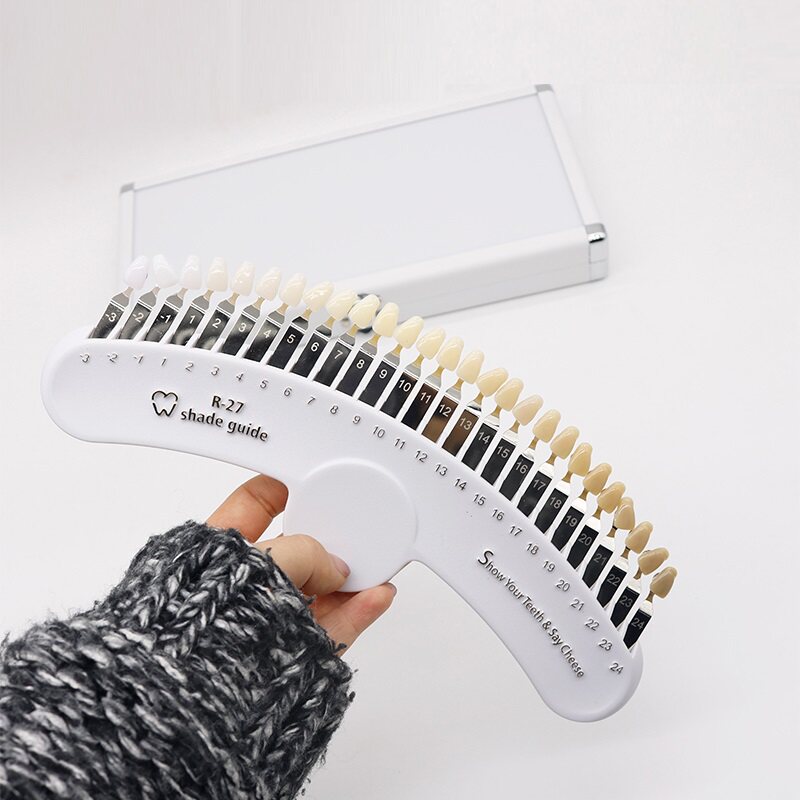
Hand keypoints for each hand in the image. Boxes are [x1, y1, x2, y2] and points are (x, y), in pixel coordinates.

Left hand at [208, 474, 396, 653]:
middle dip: (326, 538)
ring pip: (317, 591)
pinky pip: (333, 628)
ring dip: (350, 577)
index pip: (253, 505)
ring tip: (377, 562)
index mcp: (216, 553)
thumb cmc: (197, 626)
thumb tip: (334, 569)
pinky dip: (358, 611)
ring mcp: (267, 622)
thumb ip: (305, 552)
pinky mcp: (292, 656)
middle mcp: (240, 586)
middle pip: (295, 549)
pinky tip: (376, 595)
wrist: (192, 700)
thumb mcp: (258, 564)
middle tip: (354, 525)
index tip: (313, 478)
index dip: (283, 488)